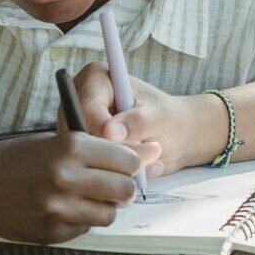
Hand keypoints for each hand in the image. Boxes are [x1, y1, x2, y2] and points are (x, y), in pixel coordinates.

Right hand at [0, 126, 158, 244]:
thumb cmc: (18, 157)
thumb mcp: (58, 141)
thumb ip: (102, 150)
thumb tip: (149, 154)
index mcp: (71, 147)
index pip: (127, 161)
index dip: (131, 163)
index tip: (126, 164)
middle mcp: (66, 178)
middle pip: (124, 190)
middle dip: (123, 187)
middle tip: (113, 183)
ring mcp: (58, 209)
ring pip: (108, 214)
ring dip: (104, 206)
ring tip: (86, 196)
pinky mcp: (50, 233)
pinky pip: (85, 229)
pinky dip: (82, 220)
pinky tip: (64, 208)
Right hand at [75, 67, 223, 177]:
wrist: (177, 137)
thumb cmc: (169, 118)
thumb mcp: (159, 117)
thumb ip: (137, 121)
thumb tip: (110, 132)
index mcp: (95, 78)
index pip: (87, 108)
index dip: (103, 130)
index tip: (127, 142)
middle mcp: (79, 102)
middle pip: (80, 134)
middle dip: (112, 152)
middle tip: (146, 157)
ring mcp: (78, 128)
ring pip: (83, 156)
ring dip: (115, 167)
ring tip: (148, 161)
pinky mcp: (82, 151)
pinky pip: (87, 171)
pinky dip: (113, 176)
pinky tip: (138, 172)